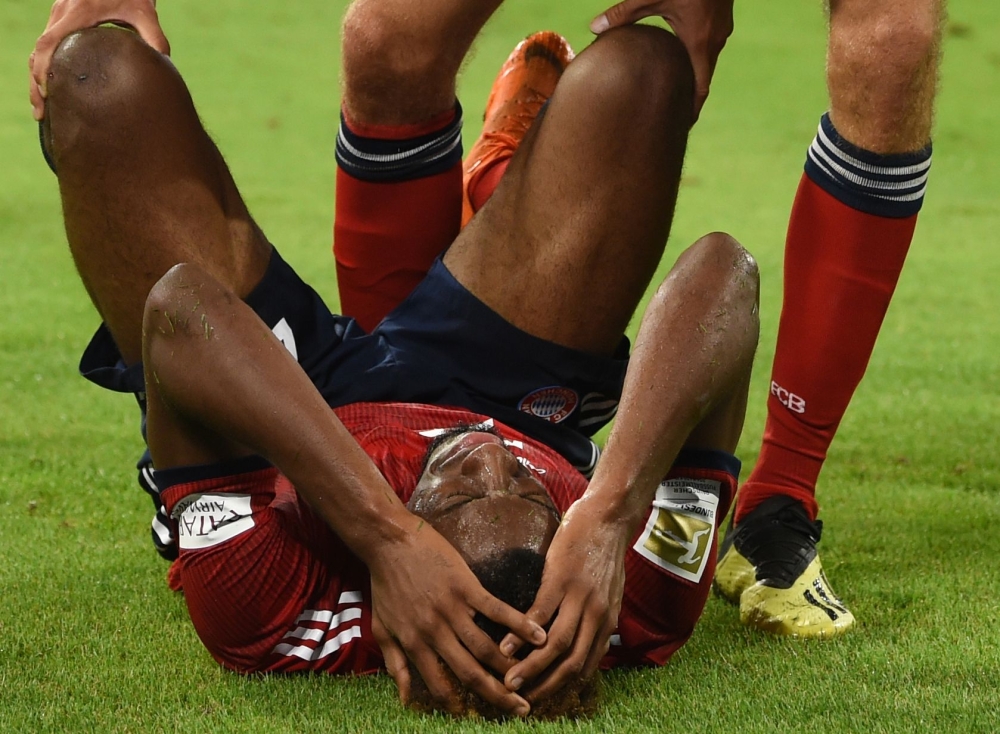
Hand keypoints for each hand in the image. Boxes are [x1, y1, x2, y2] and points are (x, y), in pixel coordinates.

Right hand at [29, 0, 168, 120]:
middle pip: (38, 51)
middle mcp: (62, 13)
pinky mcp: (63, 19)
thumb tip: (165, 65)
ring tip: (42, 108)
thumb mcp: (145, 12)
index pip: (49, 43)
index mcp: (78, 13)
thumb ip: (154, 37)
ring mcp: (59, 15)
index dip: (43, 69)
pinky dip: (44, 67)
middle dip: (36, 83)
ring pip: (39, 50)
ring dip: (37, 78)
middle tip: (41, 113)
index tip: (46, 94)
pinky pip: (47, 45)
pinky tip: (50, 88)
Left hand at [367, 517, 546, 716]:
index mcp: (414, 644)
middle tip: (521, 709)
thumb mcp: (382, 628)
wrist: (389, 541)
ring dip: (511, 666)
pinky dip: (519, 624)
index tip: (481, 715)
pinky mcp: (465, 586)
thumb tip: (405, 698)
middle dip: (498, 694)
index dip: (462, 704)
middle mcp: (435, 632)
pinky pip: (496, 610)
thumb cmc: (385, 583)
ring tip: (532, 678)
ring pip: (485, 647)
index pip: (441, 685)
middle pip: (470, 672)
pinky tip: (539, 635)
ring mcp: (452, 609)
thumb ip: (395, 664)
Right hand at [499, 498, 627, 701]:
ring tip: (509, 680)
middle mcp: (596, 616)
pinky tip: (505, 645)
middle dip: (543, 685)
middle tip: (520, 699)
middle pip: (570, 662)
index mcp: (606, 622)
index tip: (540, 696)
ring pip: (555, 644)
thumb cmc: (605, 554)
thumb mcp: (611, 593)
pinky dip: (522, 633)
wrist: (607, 518)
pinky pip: (540, 612)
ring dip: (531, 667)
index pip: (584, 665)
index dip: (561, 686)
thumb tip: (590, 642)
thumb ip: (601, 620)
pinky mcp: (561, 579)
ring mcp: (579, 598)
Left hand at [591, 0, 733, 118]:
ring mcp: (721, 29)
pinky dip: (694, 56)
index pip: (700, 89)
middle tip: (671, 117)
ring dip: (691, 75)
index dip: (692, 111)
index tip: (682, 129)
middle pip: (702, 78)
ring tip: (674, 91)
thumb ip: (623, 13)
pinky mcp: (720, 18)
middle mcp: (715, 40)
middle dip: (687, 97)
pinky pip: (707, 45)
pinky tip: (679, 58)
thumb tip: (593, 28)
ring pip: (705, 60)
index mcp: (700, 43)